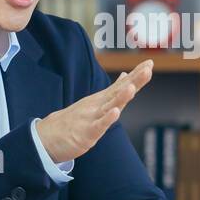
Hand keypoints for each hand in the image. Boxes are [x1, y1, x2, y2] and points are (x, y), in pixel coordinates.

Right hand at [35, 59, 152, 163]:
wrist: (49, 136)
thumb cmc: (75, 119)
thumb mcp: (97, 102)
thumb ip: (114, 90)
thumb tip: (126, 76)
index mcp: (102, 99)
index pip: (122, 85)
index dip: (136, 75)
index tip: (150, 63)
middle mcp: (98, 105)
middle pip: (119, 92)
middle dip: (134, 81)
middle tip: (148, 69)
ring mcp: (92, 117)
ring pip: (109, 106)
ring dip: (121, 97)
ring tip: (132, 87)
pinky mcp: (86, 133)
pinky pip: (98, 125)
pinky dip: (107, 119)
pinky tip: (115, 112)